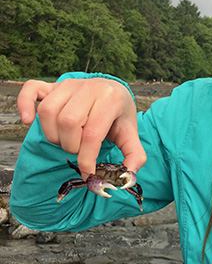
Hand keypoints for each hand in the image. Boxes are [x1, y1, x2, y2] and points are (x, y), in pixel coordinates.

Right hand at [17, 78, 146, 178]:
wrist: (113, 91)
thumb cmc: (118, 115)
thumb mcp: (131, 134)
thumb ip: (134, 156)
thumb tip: (127, 179)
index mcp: (110, 98)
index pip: (92, 133)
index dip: (87, 160)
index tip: (88, 174)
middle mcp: (88, 87)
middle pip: (68, 122)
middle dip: (72, 145)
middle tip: (79, 149)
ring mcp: (68, 84)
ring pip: (49, 112)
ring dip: (54, 134)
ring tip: (66, 139)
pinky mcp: (52, 85)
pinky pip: (31, 90)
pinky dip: (25, 104)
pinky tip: (27, 120)